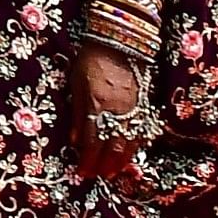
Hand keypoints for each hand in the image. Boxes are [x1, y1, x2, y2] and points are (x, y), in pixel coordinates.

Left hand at [73, 46, 148, 176]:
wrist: (119, 40)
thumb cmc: (91, 59)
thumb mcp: (76, 83)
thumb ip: (76, 113)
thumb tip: (75, 141)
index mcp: (96, 105)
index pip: (91, 142)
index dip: (87, 161)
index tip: (82, 172)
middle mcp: (116, 111)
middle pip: (111, 147)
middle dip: (103, 166)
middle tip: (97, 176)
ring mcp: (133, 109)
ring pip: (128, 143)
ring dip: (120, 161)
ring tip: (112, 173)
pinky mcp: (143, 104)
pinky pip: (141, 132)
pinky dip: (134, 147)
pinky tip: (129, 154)